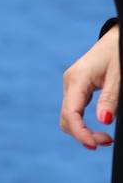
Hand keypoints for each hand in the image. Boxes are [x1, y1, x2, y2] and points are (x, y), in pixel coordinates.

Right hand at [60, 27, 118, 149]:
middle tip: (106, 142)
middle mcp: (69, 83)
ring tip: (104, 138)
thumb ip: (110, 98)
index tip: (95, 146)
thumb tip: (104, 122)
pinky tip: (98, 128)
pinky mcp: (76, 88)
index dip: (81, 133)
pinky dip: (84, 123)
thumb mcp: (118, 74)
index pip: (71, 113)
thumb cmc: (119, 51)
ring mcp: (71, 86)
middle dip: (83, 135)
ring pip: (69, 117)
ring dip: (83, 131)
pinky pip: (74, 111)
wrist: (117, 37)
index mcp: (77, 79)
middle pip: (66, 119)